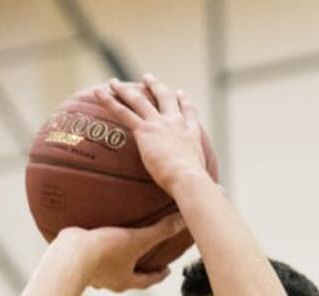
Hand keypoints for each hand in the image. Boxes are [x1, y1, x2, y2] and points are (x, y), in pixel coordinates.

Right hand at [54, 212, 185, 291]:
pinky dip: (93, 249)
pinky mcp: (75, 263)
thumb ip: (161, 231)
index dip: (158, 276)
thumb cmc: (103, 252)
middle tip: (143, 258)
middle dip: (135, 267)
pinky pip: (88, 256)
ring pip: (106, 268)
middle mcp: (107, 282)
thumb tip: (185, 220)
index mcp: (124, 281)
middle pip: (126, 276)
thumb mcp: (137, 239)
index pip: (147, 281)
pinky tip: (91, 234)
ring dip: (112, 260)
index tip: (167, 270)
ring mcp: (89, 274)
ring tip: (115, 245)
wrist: (68, 255)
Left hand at [94, 73, 219, 192]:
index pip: (189, 112)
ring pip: (139, 100)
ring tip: (113, 82)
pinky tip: (98, 93)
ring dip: (124, 89)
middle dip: (155, 86)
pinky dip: (109, 101)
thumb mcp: (203, 180)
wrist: (188, 178)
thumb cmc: (196, 185)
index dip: (184, 101)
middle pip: (164, 98)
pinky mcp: (145, 130)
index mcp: (191, 133)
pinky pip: (123, 112)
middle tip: (146, 78)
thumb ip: (208, 184)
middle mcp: (176, 123)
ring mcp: (160, 124)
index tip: (180, 93)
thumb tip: (219, 194)